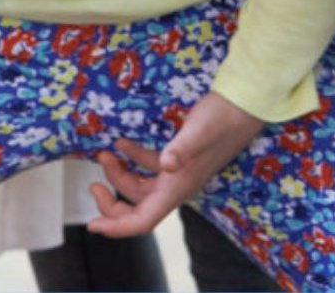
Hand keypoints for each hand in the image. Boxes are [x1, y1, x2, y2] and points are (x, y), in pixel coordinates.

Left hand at [88, 91, 262, 236]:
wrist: (241, 108)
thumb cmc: (221, 120)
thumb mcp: (198, 132)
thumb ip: (182, 149)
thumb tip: (165, 164)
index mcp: (178, 188)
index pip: (143, 220)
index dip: (117, 227)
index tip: (93, 226)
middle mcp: (176, 186)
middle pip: (137, 207)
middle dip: (112, 201)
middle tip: (93, 184)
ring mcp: (176, 173)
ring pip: (140, 186)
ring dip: (118, 174)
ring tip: (103, 153)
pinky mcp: (177, 157)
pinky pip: (148, 167)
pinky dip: (131, 159)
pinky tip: (121, 143)